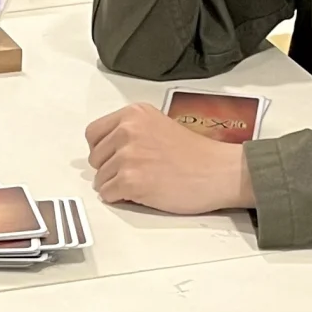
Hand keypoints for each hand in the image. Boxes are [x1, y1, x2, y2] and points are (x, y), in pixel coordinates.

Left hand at [83, 106, 255, 214]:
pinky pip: (107, 194)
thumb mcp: (158, 125)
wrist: (219, 172)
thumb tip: (107, 149)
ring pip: (100, 178)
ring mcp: (128, 156)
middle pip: (94, 158)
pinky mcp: (131, 180)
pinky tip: (139, 194)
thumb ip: (132, 132)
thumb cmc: (197, 154)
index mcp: (134, 114)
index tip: (112, 157)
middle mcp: (127, 130)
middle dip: (109, 169)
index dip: (101, 149)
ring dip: (115, 185)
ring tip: (142, 183)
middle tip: (134, 173)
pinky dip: (118, 198)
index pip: (93, 133)